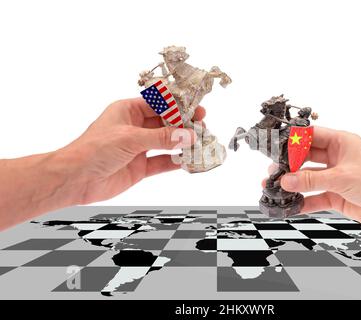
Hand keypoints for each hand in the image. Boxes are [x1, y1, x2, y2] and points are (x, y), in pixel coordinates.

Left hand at [57, 98, 204, 203]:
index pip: (157, 104)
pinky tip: (188, 161)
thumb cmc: (94, 150)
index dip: (177, 105)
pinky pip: (162, 162)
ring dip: (182, 143)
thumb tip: (188, 135)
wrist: (76, 179)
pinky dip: (175, 162)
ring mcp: (138, 148)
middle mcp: (134, 127)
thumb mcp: (130, 138)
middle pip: (165, 123)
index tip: (195, 106)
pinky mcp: (139, 167)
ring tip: (201, 142)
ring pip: (166, 143)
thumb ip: (161, 138)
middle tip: (202, 125)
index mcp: (128, 111)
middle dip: (183, 124)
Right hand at [267, 127, 360, 231]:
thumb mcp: (340, 177)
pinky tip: (291, 204)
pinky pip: (314, 197)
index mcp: (341, 143)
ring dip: (293, 183)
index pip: (311, 136)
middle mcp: (337, 158)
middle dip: (289, 164)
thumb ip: (311, 180)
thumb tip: (287, 180)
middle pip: (306, 158)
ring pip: (308, 178)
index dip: (294, 141)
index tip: (276, 148)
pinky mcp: (336, 195)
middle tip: (273, 171)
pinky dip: (303, 201)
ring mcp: (335, 177)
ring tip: (275, 187)